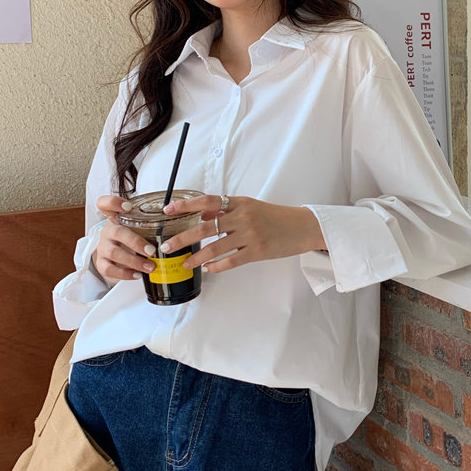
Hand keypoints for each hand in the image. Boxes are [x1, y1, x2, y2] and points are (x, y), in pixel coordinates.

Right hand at [92, 195, 156, 284]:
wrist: (115, 261)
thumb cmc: (131, 241)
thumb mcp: (138, 229)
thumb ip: (150, 224)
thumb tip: (179, 218)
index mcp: (117, 219)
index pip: (105, 204)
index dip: (114, 203)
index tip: (128, 207)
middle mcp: (108, 231)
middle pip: (117, 232)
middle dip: (136, 242)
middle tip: (152, 251)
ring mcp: (103, 247)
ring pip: (114, 252)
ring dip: (134, 261)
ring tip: (150, 266)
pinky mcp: (102, 264)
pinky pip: (110, 269)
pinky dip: (125, 273)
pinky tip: (137, 274)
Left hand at [161, 194, 325, 273]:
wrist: (303, 227)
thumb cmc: (276, 216)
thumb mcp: (250, 206)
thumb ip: (227, 210)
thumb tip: (202, 215)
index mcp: (240, 203)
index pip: (207, 201)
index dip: (186, 205)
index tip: (168, 210)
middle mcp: (243, 217)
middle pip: (205, 227)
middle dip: (183, 237)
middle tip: (167, 246)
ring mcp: (251, 235)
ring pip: (216, 247)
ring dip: (197, 257)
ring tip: (185, 263)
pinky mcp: (258, 251)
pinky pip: (232, 261)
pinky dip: (217, 266)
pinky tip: (208, 269)